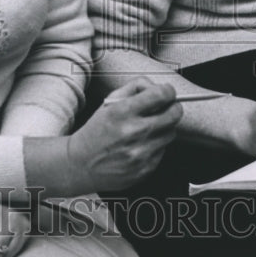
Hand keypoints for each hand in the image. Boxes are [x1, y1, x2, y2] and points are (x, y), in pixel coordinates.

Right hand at [67, 78, 181, 190]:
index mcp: (122, 112)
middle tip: (164, 108)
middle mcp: (133, 132)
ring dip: (164, 127)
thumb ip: (135, 87)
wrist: (80, 165)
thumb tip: (158, 87)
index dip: (167, 91)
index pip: (162, 95)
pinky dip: (156, 145)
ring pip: (171, 132)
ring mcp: (141, 153)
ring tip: (147, 129)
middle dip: (172, 107)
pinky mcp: (146, 169)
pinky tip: (140, 145)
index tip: (165, 92)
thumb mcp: (108, 102)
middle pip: (174, 113)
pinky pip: (164, 150)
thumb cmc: (96, 131)